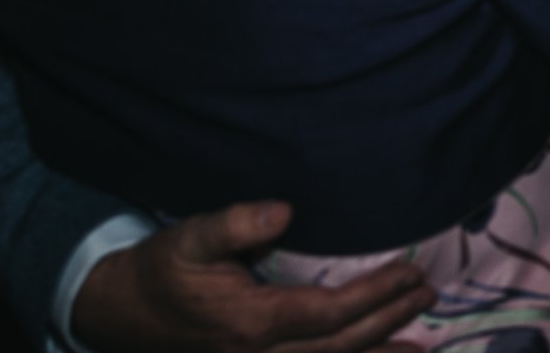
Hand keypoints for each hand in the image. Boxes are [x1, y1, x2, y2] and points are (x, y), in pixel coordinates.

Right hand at [74, 200, 431, 352]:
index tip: (410, 273)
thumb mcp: (189, 238)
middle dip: (388, 321)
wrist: (121, 314)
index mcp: (249, 323)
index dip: (373, 296)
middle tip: (428, 292)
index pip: (327, 313)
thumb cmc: (161, 270)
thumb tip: (283, 211)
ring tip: (423, 342)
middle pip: (338, 346)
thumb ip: (234, 223)